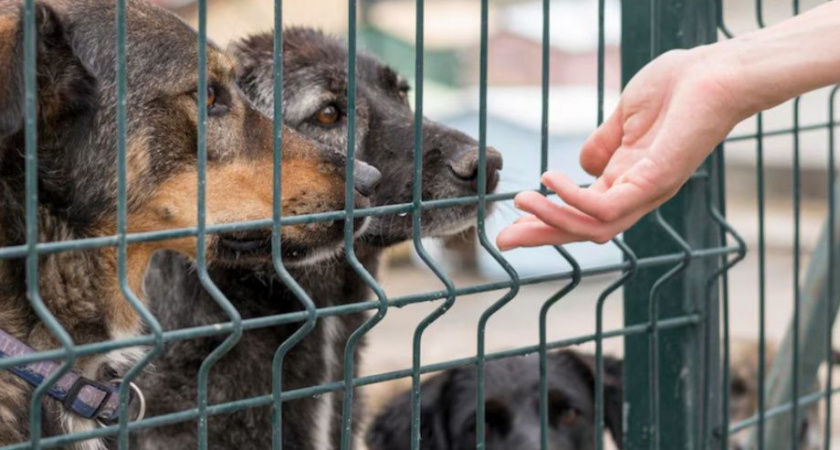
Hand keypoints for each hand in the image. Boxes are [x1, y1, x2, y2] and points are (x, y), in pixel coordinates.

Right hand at [497, 46, 746, 249]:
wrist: (716, 71)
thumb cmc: (677, 87)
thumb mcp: (625, 117)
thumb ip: (603, 144)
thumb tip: (581, 165)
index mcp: (627, 179)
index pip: (581, 211)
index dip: (547, 218)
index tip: (513, 221)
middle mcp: (636, 193)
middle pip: (582, 229)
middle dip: (541, 236)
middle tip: (503, 240)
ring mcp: (647, 191)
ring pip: (592, 227)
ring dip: (551, 220)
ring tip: (521, 201)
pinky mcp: (655, 182)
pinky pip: (606, 207)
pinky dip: (573, 199)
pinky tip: (552, 179)